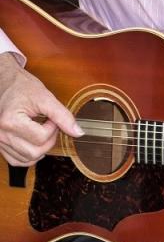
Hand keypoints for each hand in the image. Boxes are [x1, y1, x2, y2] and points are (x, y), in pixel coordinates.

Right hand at [0, 52, 82, 166]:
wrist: (4, 82)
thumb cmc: (21, 86)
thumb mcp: (44, 97)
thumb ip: (62, 115)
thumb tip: (78, 132)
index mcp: (11, 121)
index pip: (41, 137)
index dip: (53, 127)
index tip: (52, 117)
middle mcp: (2, 134)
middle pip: (34, 152)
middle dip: (49, 140)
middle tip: (49, 125)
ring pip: (26, 159)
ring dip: (40, 149)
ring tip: (41, 130)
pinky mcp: (0, 144)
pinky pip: (16, 160)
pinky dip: (29, 155)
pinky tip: (35, 143)